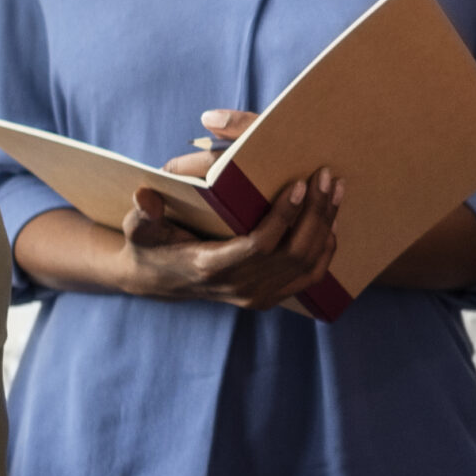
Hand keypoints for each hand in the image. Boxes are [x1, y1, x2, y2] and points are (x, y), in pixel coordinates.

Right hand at [116, 109, 340, 309]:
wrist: (158, 281)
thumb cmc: (150, 246)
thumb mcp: (140, 229)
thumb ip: (143, 214)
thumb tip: (145, 196)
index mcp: (212, 268)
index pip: (260, 244)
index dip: (284, 215)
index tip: (299, 184)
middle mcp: (241, 288)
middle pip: (293, 253)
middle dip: (315, 213)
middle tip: (327, 178)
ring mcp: (258, 297)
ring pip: (308, 264)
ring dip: (326, 225)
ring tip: (335, 190)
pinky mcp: (270, 297)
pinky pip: (310, 276)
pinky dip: (325, 248)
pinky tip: (331, 221)